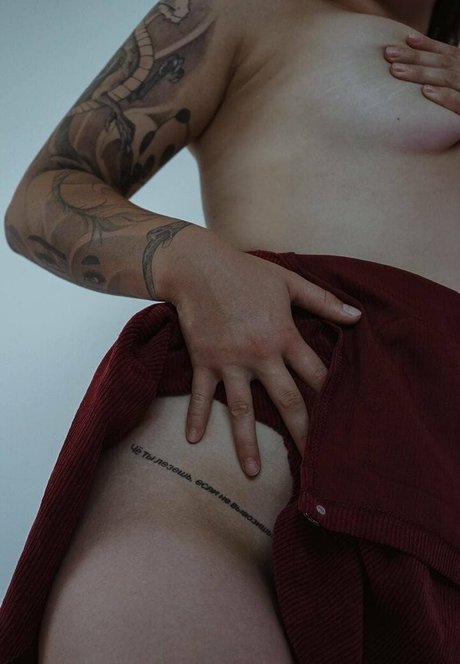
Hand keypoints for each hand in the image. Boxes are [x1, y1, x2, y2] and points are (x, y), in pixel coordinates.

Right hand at [171, 234, 361, 476]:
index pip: (314, 372)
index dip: (332, 394)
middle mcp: (259, 354)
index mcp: (283, 335)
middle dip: (302, 432)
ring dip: (246, 442)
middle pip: (286, 400)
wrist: (198, 266)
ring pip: (242, 409)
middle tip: (313, 462)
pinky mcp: (204, 361)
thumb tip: (357, 316)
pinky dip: (195, 417)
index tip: (344, 419)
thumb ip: (323, 301)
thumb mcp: (289, 282)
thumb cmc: (246, 272)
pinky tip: (194, 441)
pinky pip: (200, 395)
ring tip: (253, 473)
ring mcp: (229, 361)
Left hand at [384, 31, 459, 114]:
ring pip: (445, 78)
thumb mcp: (457, 78)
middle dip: (414, 57)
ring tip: (397, 71)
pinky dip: (443, 96)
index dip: (426, 45)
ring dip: (420, 73)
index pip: (444, 52)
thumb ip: (447, 70)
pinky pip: (458, 102)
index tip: (405, 39)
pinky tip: (426, 92)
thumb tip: (424, 68)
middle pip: (439, 63)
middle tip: (389, 55)